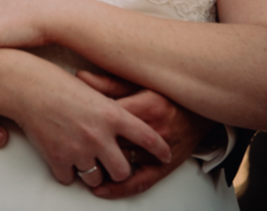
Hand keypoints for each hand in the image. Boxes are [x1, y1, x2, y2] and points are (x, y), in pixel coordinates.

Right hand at [4, 58, 171, 187]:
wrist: (22, 84)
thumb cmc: (54, 80)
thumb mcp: (90, 88)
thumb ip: (109, 108)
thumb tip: (122, 124)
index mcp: (111, 114)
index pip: (147, 137)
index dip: (159, 149)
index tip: (166, 155)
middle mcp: (99, 135)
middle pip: (122, 170)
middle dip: (117, 169)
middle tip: (110, 162)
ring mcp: (79, 149)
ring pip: (96, 179)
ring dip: (91, 172)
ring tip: (81, 156)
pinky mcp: (59, 159)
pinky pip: (69, 178)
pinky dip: (65, 170)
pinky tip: (60, 154)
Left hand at [74, 70, 208, 199]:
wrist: (199, 112)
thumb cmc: (166, 93)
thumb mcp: (139, 81)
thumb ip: (109, 82)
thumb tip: (80, 78)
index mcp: (146, 106)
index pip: (109, 117)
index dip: (86, 118)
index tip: (68, 116)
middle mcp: (154, 132)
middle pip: (114, 143)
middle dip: (90, 144)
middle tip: (67, 140)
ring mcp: (160, 153)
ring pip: (124, 163)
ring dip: (100, 165)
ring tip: (76, 162)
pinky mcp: (165, 169)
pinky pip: (140, 183)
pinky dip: (119, 188)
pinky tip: (100, 189)